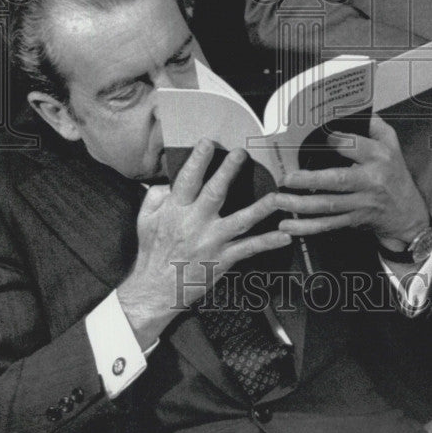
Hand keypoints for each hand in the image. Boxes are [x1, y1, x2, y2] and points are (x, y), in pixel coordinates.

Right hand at [116, 138, 289, 347]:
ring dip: (260, 208)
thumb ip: (158, 195)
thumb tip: (171, 180)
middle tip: (242, 154)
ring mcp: (212, 242)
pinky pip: (249, 249)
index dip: (198, 160)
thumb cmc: (152, 251)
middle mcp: (195, 224)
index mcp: (175, 210)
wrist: (155, 289)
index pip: (187, 180)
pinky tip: (284, 236)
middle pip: (215, 193)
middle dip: (228, 172)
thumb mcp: (146, 218)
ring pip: (240, 221)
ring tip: (277, 196)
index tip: (208, 142)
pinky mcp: (223, 259)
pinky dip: (267, 242)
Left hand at [275, 116, 429, 249]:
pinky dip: (307, 226)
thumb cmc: (394, 173)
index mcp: (378, 157)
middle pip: (338, 180)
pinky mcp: (354, 220)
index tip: (314, 137)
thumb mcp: (391, 143)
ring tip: (278, 200)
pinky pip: (328, 224)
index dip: (334, 141)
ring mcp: (361, 203)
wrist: (408, 214)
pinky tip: (288, 225)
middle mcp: (370, 181)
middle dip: (310, 180)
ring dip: (301, 204)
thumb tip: (350, 107)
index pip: (355, 146)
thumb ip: (373, 124)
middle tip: (287, 178)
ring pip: (329, 205)